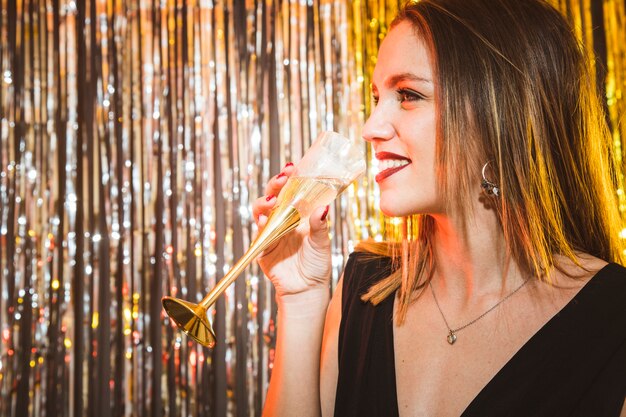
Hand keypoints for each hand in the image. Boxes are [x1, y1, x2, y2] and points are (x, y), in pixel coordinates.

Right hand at [252, 164, 331, 301]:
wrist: (306, 290)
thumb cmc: (316, 265)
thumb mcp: (322, 243)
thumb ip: (320, 226)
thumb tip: (324, 208)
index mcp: (298, 215)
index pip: (292, 191)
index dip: (291, 179)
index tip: (294, 167)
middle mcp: (283, 220)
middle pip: (274, 196)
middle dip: (276, 184)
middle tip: (283, 177)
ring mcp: (271, 232)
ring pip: (262, 210)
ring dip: (265, 202)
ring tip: (273, 200)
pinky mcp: (262, 246)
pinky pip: (259, 232)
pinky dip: (261, 224)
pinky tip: (265, 221)